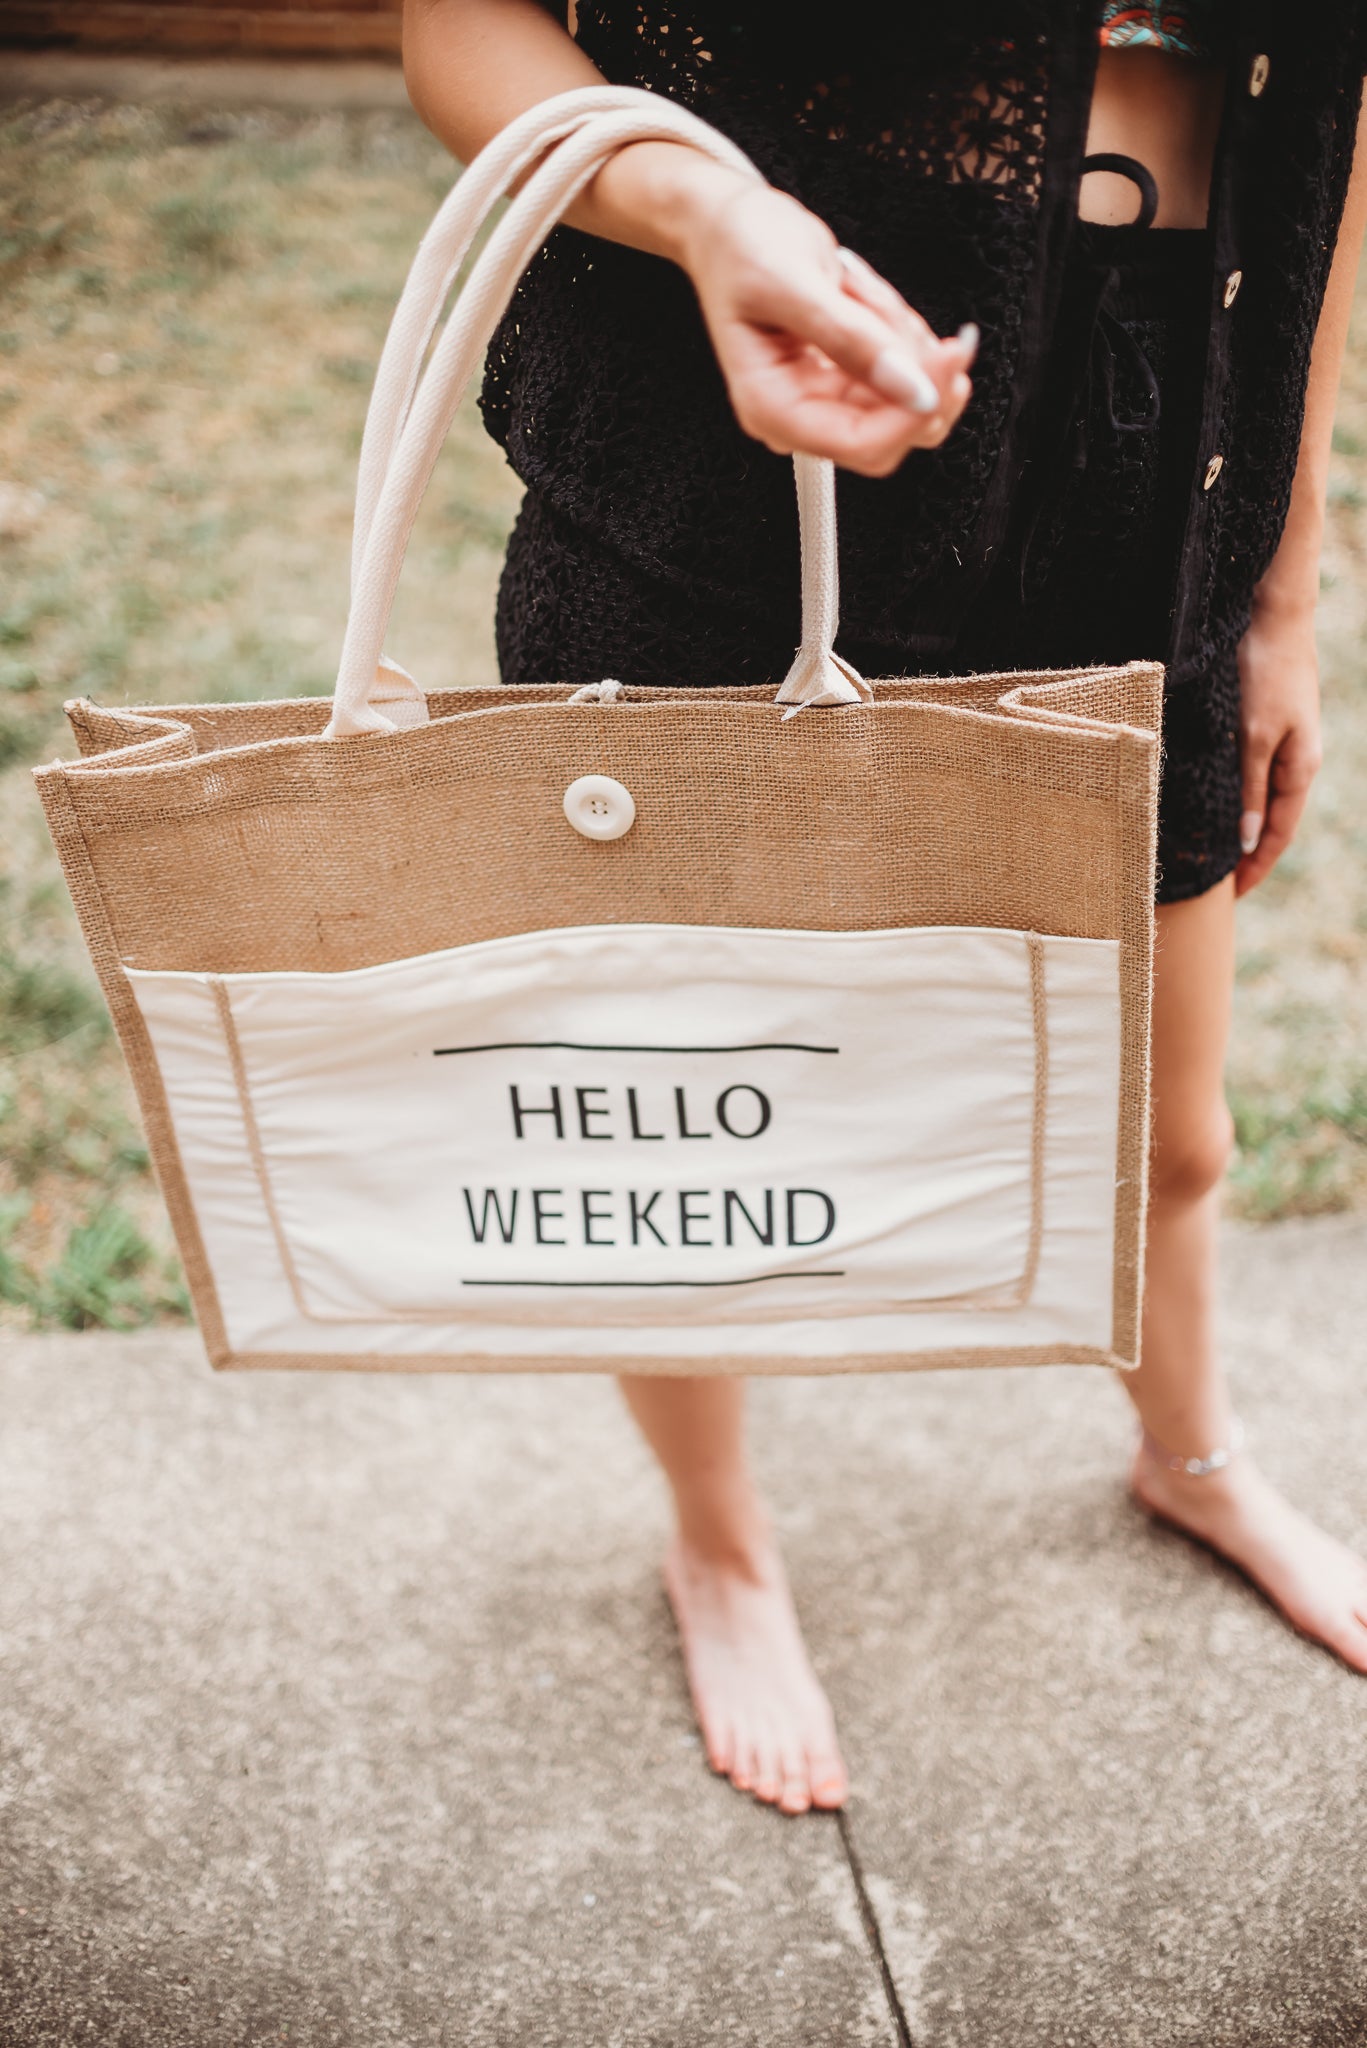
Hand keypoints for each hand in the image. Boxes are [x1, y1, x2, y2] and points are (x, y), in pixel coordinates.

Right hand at [669, 169, 974, 475]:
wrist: (730, 225)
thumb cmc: (740, 248)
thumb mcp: (794, 283)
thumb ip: (852, 338)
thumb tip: (912, 387)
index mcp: (772, 407)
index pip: (862, 443)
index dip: (913, 408)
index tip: (947, 360)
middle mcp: (801, 413)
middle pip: (895, 430)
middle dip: (909, 366)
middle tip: (892, 308)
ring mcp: (829, 397)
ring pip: (908, 396)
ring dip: (902, 337)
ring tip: (857, 289)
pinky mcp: (850, 378)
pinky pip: (905, 370)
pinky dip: (901, 329)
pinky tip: (866, 298)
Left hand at [1233, 594, 1322, 895]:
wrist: (1273, 616)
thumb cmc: (1265, 672)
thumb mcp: (1253, 735)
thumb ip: (1249, 788)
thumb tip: (1247, 842)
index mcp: (1299, 770)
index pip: (1277, 835)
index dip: (1256, 869)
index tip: (1231, 898)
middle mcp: (1296, 763)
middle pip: (1273, 824)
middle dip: (1249, 859)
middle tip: (1218, 890)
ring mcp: (1285, 746)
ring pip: (1263, 803)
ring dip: (1243, 833)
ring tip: (1215, 860)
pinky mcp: (1270, 729)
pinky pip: (1256, 780)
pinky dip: (1240, 804)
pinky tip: (1220, 811)